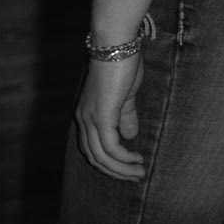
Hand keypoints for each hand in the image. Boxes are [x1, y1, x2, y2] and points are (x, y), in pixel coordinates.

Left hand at [75, 51, 146, 180]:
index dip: (109, 162)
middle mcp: (84, 120)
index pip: (93, 148)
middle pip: (95, 157)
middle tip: (135, 176)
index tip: (128, 168)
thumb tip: (130, 136)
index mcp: (87, 114)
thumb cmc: (121, 65)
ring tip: (139, 173)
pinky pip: (110, 147)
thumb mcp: (125, 95)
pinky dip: (123, 158)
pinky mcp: (102, 117)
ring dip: (121, 169)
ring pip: (102, 157)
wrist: (116, 46)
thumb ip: (126, 116)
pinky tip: (136, 159)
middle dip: (115, 171)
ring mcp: (91, 119)